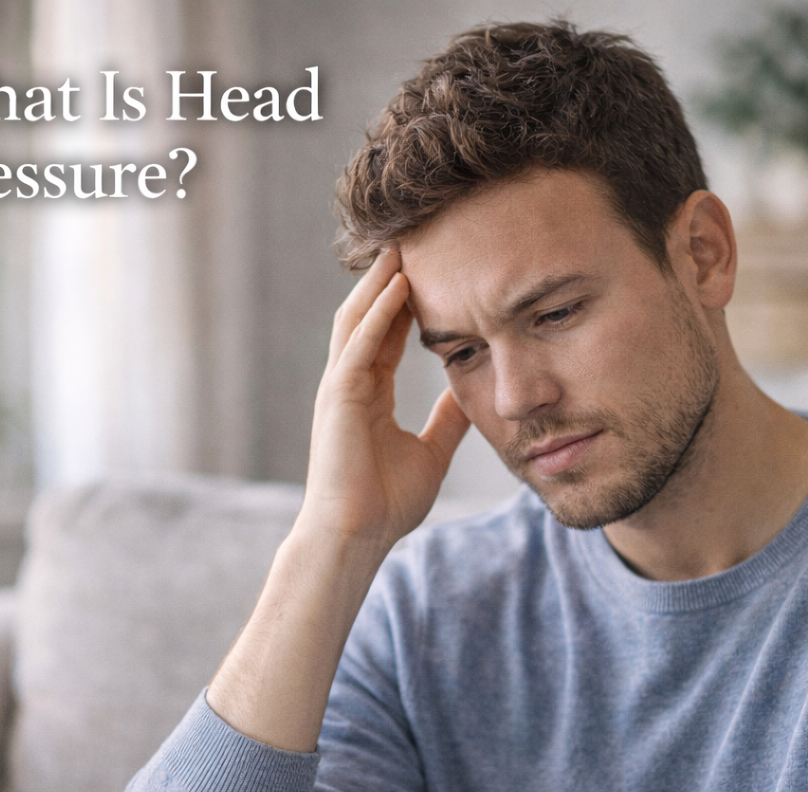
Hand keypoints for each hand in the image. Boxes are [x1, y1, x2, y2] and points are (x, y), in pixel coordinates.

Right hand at [301, 248, 469, 551]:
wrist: (357, 536)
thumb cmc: (387, 503)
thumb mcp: (432, 451)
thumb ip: (447, 419)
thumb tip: (470, 393)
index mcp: (369, 395)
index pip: (388, 335)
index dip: (408, 302)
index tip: (436, 270)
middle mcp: (351, 384)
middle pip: (370, 316)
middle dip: (390, 278)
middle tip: (419, 239)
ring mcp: (340, 387)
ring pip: (358, 319)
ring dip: (380, 281)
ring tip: (406, 245)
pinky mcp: (337, 396)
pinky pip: (358, 343)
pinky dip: (377, 311)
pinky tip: (399, 283)